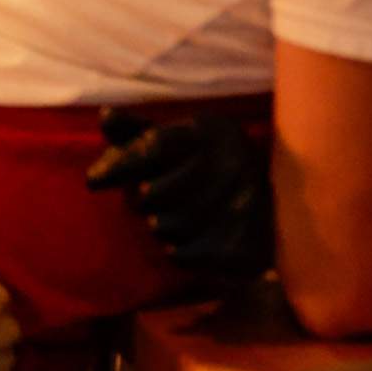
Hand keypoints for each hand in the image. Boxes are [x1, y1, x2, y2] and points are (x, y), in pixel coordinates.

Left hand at [86, 105, 271, 276]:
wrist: (278, 203)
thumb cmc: (207, 163)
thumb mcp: (178, 138)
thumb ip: (138, 131)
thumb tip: (104, 115)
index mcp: (211, 131)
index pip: (151, 147)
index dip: (118, 165)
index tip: (93, 181)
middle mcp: (229, 164)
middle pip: (150, 195)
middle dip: (146, 199)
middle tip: (159, 197)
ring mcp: (239, 206)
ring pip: (163, 228)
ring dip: (161, 225)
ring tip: (179, 216)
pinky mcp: (243, 245)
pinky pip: (182, 255)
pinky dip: (178, 250)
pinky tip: (191, 238)